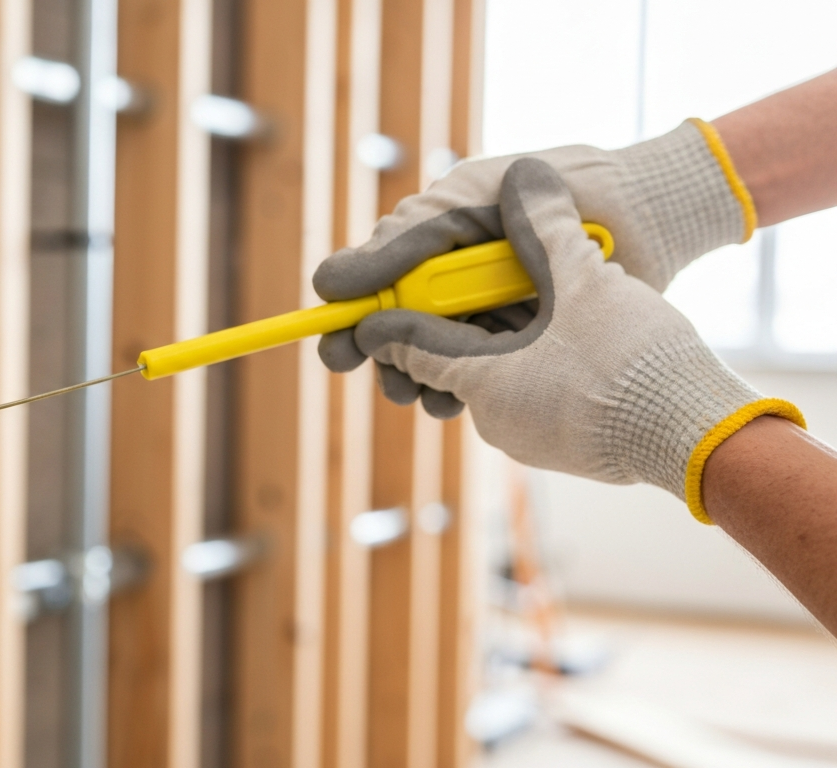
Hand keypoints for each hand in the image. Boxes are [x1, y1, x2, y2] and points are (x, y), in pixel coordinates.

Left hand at [335, 158, 800, 520]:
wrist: (698, 431)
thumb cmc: (634, 361)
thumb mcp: (585, 279)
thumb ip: (543, 229)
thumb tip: (525, 182)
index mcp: (479, 379)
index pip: (407, 345)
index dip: (389, 315)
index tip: (377, 295)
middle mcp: (492, 417)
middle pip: (448, 361)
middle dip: (446, 322)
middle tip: (457, 286)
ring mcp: (527, 437)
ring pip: (490, 377)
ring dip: (494, 339)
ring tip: (515, 304)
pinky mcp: (561, 444)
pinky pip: (528, 395)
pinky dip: (529, 362)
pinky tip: (556, 335)